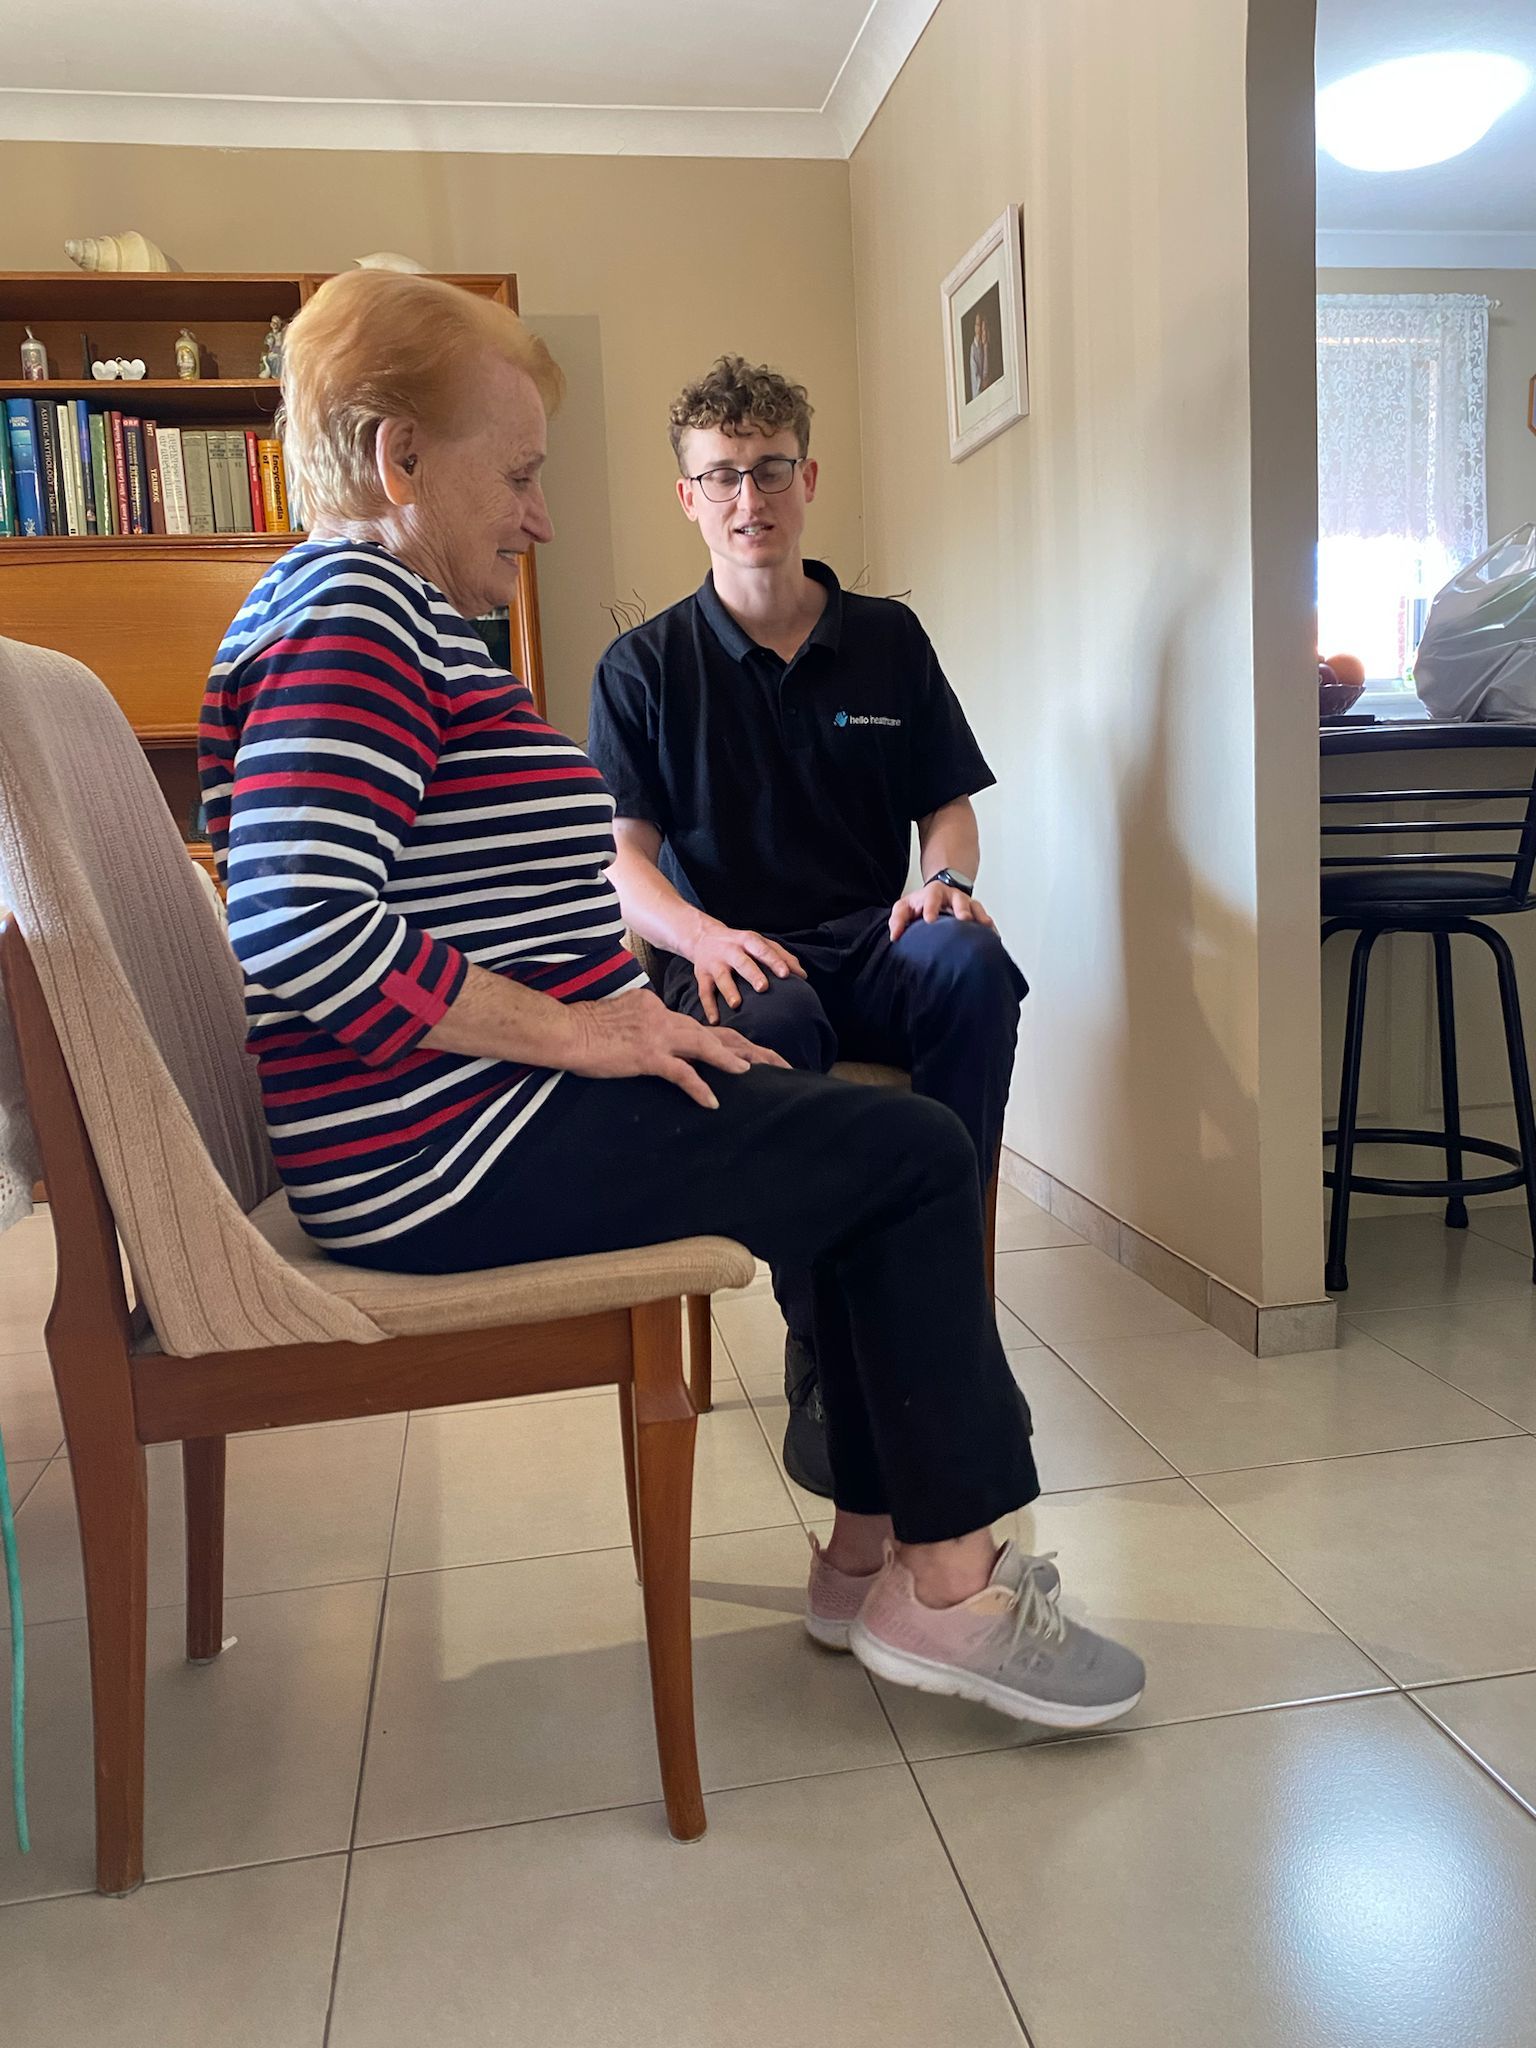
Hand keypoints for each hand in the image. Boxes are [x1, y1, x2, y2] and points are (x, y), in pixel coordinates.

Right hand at [566, 989, 786, 1108]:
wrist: (565, 1030)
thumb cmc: (585, 1027)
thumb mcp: (621, 1016)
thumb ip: (642, 1020)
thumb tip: (650, 1030)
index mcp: (658, 1009)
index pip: (700, 1027)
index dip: (729, 1042)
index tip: (752, 1054)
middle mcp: (664, 1018)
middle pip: (715, 1034)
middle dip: (749, 1050)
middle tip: (779, 1062)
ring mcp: (658, 1036)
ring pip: (706, 1046)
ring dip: (733, 1062)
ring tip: (756, 1074)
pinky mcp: (647, 1055)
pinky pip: (680, 1073)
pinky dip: (699, 1087)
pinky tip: (713, 1101)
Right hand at [690, 923, 805, 1024]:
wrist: (703, 937)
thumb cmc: (740, 944)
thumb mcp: (759, 943)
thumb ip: (781, 955)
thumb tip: (802, 974)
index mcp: (748, 940)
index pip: (763, 950)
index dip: (774, 961)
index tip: (786, 974)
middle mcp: (730, 950)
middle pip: (742, 962)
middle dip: (752, 974)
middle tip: (763, 987)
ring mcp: (714, 963)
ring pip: (721, 977)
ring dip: (728, 990)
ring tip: (736, 1004)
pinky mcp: (701, 975)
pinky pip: (704, 992)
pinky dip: (708, 1007)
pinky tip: (715, 1021)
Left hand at [889, 882, 995, 942]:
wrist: (939, 894)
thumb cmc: (920, 905)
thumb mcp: (905, 907)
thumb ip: (898, 920)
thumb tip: (895, 936)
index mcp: (933, 894)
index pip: (931, 898)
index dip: (931, 907)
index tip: (930, 919)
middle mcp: (952, 897)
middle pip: (959, 900)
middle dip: (962, 909)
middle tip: (963, 919)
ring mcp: (967, 904)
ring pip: (976, 908)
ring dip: (980, 916)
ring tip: (985, 926)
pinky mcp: (976, 914)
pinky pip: (985, 919)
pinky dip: (990, 927)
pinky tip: (994, 937)